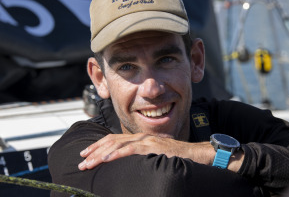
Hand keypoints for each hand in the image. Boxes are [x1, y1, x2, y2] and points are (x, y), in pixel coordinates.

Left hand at [78, 133, 214, 170]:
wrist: (194, 154)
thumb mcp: (153, 156)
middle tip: (81, 160)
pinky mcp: (152, 147)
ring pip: (117, 145)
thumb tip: (127, 165)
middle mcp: (141, 137)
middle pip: (112, 141)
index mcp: (139, 138)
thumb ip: (140, 157)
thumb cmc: (175, 157)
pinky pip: (131, 150)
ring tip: (88, 162)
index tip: (86, 153)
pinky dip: (116, 154)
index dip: (98, 145)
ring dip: (100, 154)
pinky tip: (105, 159)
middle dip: (94, 150)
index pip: (114, 139)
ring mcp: (146, 141)